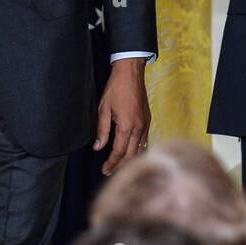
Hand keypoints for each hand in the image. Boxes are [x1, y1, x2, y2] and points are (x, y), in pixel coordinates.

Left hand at [94, 59, 150, 175]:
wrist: (131, 73)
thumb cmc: (116, 88)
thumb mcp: (103, 108)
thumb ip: (102, 130)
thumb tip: (98, 147)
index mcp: (127, 126)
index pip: (119, 152)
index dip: (111, 163)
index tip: (104, 170)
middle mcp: (139, 128)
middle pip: (131, 154)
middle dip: (120, 165)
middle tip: (109, 171)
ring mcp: (145, 124)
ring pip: (140, 149)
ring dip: (129, 159)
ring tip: (118, 165)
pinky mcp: (148, 119)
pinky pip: (144, 140)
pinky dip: (137, 149)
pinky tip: (131, 152)